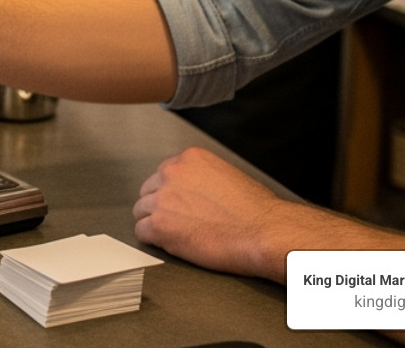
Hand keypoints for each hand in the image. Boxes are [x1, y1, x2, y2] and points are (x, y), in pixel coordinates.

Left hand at [132, 147, 297, 280]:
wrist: (263, 232)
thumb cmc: (256, 210)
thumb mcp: (227, 175)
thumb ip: (201, 178)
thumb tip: (192, 191)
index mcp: (189, 159)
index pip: (164, 174)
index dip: (171, 193)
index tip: (179, 204)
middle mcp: (172, 173)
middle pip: (149, 191)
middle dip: (160, 206)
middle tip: (177, 221)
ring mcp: (163, 199)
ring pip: (141, 211)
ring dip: (155, 223)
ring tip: (176, 235)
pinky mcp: (160, 225)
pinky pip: (141, 232)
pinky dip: (154, 241)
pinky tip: (171, 244)